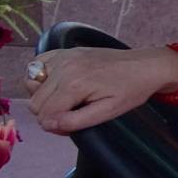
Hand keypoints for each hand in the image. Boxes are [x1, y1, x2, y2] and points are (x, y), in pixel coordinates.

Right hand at [25, 46, 177, 133]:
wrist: (146, 66)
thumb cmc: (131, 90)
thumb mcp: (108, 112)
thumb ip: (75, 121)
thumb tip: (48, 124)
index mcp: (74, 85)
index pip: (44, 115)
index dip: (55, 126)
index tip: (71, 125)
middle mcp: (64, 68)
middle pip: (36, 102)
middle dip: (50, 113)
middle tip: (72, 113)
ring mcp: (63, 56)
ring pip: (31, 85)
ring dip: (44, 96)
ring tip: (66, 99)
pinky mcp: (65, 51)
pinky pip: (36, 65)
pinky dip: (40, 76)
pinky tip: (58, 83)